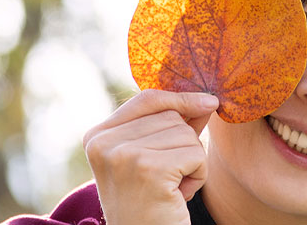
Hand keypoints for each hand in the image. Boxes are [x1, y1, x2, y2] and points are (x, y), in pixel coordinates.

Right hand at [83, 89, 218, 224]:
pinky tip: (178, 196)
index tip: (209, 102)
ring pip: (186, 134)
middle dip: (184, 145)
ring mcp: (123, 154)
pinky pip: (195, 154)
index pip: (146, 99)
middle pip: (171, 116)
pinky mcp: (147, 168)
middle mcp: (103, 142)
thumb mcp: (152, 160)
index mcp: (97, 136)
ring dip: (191, 163)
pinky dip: (198, 176)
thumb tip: (205, 100)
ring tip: (170, 190)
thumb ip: (172, 127)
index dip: (181, 99)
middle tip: (168, 181)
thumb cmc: (151, 207)